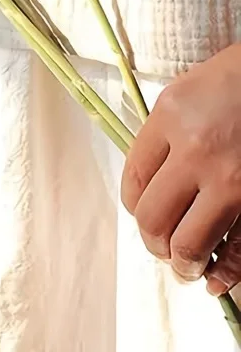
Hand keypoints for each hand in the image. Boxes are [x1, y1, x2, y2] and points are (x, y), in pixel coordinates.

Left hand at [121, 43, 240, 295]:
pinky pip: (238, 249)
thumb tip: (145, 181)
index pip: (133, 178)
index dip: (132, 205)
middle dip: (152, 241)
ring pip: (190, 242)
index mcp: (169, 120)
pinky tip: (214, 280)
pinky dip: (225, 274)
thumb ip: (160, 135)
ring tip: (183, 265)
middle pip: (154, 216)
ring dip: (181, 262)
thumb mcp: (181, 95)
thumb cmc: (231, 81)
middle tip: (159, 246)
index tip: (138, 211)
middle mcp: (197, 152)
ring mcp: (232, 181)